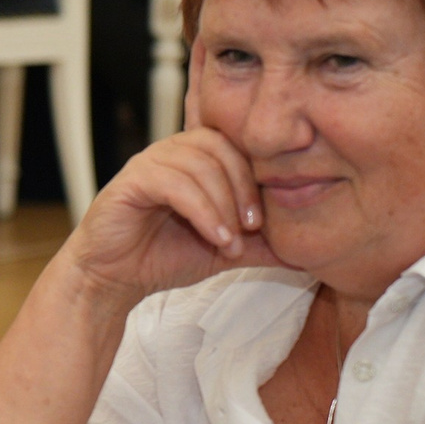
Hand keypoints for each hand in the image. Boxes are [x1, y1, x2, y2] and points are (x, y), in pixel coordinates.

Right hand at [54, 128, 288, 310]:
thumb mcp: (226, 250)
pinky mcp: (132, 180)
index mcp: (196, 160)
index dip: (258, 174)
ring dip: (224, 205)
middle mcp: (172, 152)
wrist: (115, 279)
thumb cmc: (163, 256)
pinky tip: (215, 238)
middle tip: (254, 227)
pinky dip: (202, 211)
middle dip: (244, 188)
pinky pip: (174, 183)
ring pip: (199, 163)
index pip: (237, 144)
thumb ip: (262, 244)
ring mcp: (149, 162)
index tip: (266, 220)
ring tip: (232, 241)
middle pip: (221, 146)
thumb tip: (309, 252)